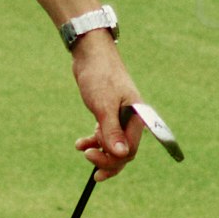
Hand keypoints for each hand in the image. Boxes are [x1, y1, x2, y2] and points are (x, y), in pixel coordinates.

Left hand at [68, 28, 148, 173]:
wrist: (91, 55)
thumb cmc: (100, 76)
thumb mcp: (104, 106)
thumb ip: (112, 131)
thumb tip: (121, 155)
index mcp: (137, 118)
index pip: (130, 150)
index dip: (113, 161)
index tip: (93, 162)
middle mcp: (132, 120)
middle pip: (123, 152)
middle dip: (106, 159)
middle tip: (87, 157)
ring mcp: (121, 118)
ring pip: (113, 145)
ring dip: (99, 151)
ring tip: (83, 150)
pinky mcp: (109, 114)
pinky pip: (105, 135)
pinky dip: (93, 141)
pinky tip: (80, 143)